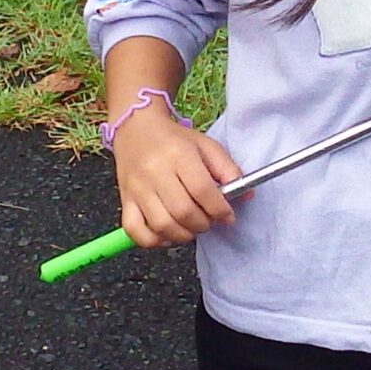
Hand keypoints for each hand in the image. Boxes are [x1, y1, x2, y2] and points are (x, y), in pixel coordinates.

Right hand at [113, 106, 240, 247]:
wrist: (136, 129)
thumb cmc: (174, 140)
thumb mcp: (206, 146)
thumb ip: (227, 169)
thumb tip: (245, 195)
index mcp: (179, 155)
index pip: (203, 190)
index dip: (220, 209)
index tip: (228, 215)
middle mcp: (155, 173)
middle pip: (183, 211)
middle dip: (203, 224)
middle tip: (208, 220)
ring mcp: (137, 189)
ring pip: (161, 225)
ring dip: (182, 235)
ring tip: (190, 228)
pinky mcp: (125, 200)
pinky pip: (135, 231)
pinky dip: (153, 240)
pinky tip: (166, 234)